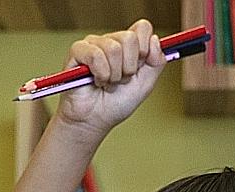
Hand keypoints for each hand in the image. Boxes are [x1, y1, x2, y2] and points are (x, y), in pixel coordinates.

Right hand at [55, 20, 165, 136]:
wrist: (95, 120)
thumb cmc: (116, 103)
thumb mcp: (145, 84)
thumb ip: (157, 62)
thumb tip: (155, 39)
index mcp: (128, 46)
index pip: (143, 28)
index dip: (145, 49)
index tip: (138, 68)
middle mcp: (111, 41)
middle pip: (130, 38)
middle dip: (128, 68)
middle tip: (120, 80)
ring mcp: (93, 44)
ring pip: (114, 48)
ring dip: (114, 75)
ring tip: (107, 83)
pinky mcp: (78, 50)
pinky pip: (95, 55)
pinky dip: (101, 74)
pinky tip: (96, 81)